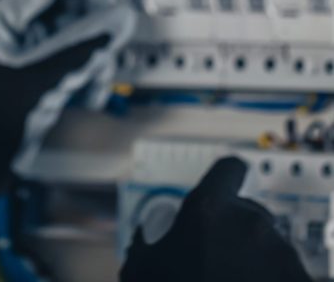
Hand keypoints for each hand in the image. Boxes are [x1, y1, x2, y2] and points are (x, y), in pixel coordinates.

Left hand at [0, 0, 144, 251]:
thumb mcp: (39, 86)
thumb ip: (81, 48)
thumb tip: (118, 20)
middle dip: (93, 10)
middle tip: (125, 15)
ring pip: (59, 18)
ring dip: (87, 42)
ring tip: (98, 75)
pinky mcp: (10, 51)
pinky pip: (52, 40)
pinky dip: (75, 58)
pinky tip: (87, 87)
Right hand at [121, 157, 311, 281]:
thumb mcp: (145, 273)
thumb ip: (142, 247)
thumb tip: (140, 238)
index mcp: (208, 209)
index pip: (229, 168)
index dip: (225, 178)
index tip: (221, 193)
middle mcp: (248, 221)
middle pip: (247, 209)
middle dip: (234, 229)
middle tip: (217, 257)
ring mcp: (277, 249)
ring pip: (266, 240)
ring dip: (252, 255)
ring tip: (233, 278)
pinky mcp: (297, 274)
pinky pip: (283, 267)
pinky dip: (270, 275)